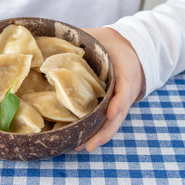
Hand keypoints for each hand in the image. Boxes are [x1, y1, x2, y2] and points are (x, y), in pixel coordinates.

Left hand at [76, 28, 144, 151]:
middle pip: (118, 114)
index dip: (119, 100)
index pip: (125, 86)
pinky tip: (83, 142)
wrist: (131, 49)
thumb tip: (54, 38)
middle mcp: (126, 89)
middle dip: (104, 131)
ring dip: (99, 137)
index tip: (110, 112)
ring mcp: (122, 101)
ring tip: (82, 148)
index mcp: (126, 69)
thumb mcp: (101, 36)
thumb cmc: (111, 43)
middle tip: (88, 145)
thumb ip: (83, 37)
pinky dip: (98, 133)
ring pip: (113, 123)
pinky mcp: (116, 106)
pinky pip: (109, 122)